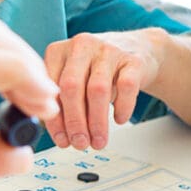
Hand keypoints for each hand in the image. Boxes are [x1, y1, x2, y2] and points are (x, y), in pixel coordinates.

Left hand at [42, 29, 161, 150]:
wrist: (139, 49)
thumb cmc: (99, 69)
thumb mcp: (75, 77)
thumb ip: (62, 99)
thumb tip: (60, 134)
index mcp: (59, 52)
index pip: (51, 88)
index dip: (55, 118)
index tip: (62, 140)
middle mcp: (81, 46)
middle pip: (72, 88)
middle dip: (75, 122)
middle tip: (80, 143)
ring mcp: (108, 50)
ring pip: (98, 90)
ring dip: (97, 122)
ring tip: (98, 140)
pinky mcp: (132, 59)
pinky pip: (126, 87)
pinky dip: (122, 107)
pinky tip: (119, 119)